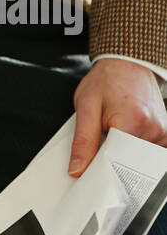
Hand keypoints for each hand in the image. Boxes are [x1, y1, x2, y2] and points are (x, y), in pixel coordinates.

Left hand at [69, 58, 166, 175]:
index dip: (99, 167)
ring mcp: (162, 133)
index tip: (88, 169)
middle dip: (112, 159)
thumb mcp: (86, 106)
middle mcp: (153, 129)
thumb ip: (83, 141)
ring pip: (138, 160)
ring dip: (123, 153)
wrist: (126, 64)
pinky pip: (148, 153)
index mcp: (132, 122)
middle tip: (102, 140)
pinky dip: (134, 149)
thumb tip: (77, 169)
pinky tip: (127, 133)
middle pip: (129, 164)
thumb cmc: (106, 81)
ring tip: (116, 131)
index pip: (116, 163)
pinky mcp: (165, 134)